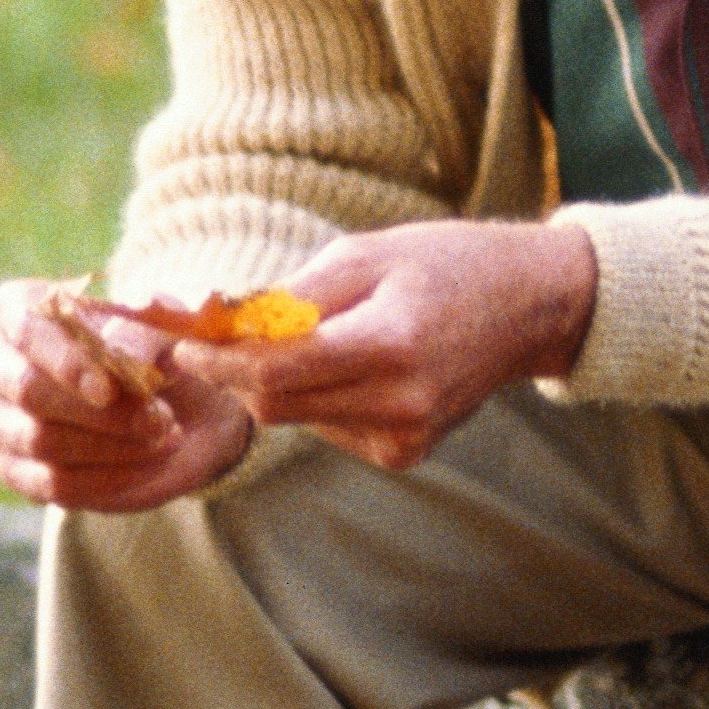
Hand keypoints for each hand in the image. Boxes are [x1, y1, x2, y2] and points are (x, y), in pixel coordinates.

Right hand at [0, 279, 256, 513]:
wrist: (179, 403)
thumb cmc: (158, 349)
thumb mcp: (166, 329)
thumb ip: (144, 331)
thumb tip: (122, 347)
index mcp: (21, 307)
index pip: (23, 326)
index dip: (63, 360)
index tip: (109, 390)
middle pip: (27, 390)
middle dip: (98, 412)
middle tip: (158, 419)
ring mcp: (2, 419)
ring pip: (41, 440)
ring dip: (113, 444)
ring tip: (165, 436)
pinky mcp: (18, 469)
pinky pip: (53, 483)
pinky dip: (110, 477)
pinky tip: (150, 462)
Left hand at [162, 218, 595, 471]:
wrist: (528, 305)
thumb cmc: (445, 264)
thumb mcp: (366, 254)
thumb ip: (292, 297)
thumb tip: (219, 325)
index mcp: (391, 343)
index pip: (275, 371)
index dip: (217, 362)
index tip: (180, 346)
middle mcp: (401, 402)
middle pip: (275, 406)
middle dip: (235, 375)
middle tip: (212, 343)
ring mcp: (406, 436)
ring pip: (297, 420)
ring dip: (279, 384)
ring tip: (312, 338)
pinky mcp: (405, 453)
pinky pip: (329, 430)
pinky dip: (317, 400)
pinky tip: (353, 367)